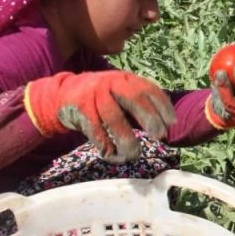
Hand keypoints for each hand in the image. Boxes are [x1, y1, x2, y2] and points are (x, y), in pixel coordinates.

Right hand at [25, 70, 175, 161]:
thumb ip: (140, 106)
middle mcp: (111, 83)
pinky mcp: (80, 110)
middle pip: (133, 99)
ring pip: (113, 118)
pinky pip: (95, 130)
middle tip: (159, 136)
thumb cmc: (101, 98)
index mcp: (126, 79)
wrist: (62, 94)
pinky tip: (113, 157)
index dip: (162, 106)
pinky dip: (105, 145)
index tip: (172, 124)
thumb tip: (166, 127)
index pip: (149, 89)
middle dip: (149, 117)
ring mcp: (94, 95)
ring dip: (126, 138)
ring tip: (135, 154)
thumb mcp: (121, 93)